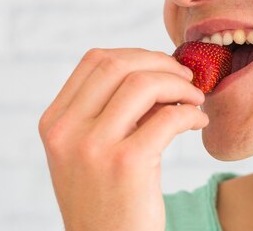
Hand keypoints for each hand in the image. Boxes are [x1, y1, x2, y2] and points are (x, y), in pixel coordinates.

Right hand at [38, 48, 207, 230]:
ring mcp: (93, 148)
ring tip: (194, 99)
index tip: (161, 67)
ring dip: (178, 85)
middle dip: (160, 63)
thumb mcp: (92, 150)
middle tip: (185, 77)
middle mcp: (67, 132)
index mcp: (55, 122)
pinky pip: (168, 117)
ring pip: (143, 84)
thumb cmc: (106, 198)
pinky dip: (191, 114)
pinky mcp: (126, 164)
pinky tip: (198, 123)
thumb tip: (159, 71)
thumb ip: (113, 110)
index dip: (135, 54)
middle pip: (117, 64)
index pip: (94, 61)